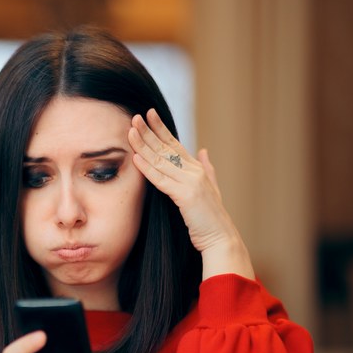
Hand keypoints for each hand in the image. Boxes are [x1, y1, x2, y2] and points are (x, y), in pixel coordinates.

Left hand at [128, 109, 254, 279]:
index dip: (161, 128)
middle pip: (166, 147)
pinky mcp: (186, 196)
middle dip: (149, 131)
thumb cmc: (211, 217)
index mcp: (196, 168)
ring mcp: (190, 182)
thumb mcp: (210, 188)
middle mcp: (194, 171)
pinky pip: (161, 180)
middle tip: (135, 117)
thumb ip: (207, 168)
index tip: (148, 114)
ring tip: (131, 132)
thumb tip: (203, 150)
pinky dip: (147, 168)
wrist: (221, 237)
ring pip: (161, 160)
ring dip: (144, 145)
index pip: (175, 143)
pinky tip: (136, 158)